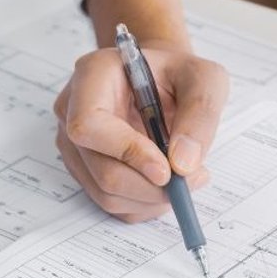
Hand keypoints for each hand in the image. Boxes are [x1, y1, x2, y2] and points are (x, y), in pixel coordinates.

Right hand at [55, 0, 229, 222]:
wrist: (162, 79)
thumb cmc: (178, 73)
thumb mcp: (204, 78)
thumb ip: (200, 113)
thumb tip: (183, 165)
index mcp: (93, 76)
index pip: (89, 124)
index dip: (126, 152)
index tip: (166, 169)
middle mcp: (72, 111)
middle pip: (101, 169)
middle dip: (149, 186)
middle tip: (189, 180)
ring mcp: (74, 144)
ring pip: (106, 193)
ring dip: (151, 198)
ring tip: (183, 178)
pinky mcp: (85, 169)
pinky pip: (111, 203)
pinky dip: (145, 204)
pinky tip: (165, 184)